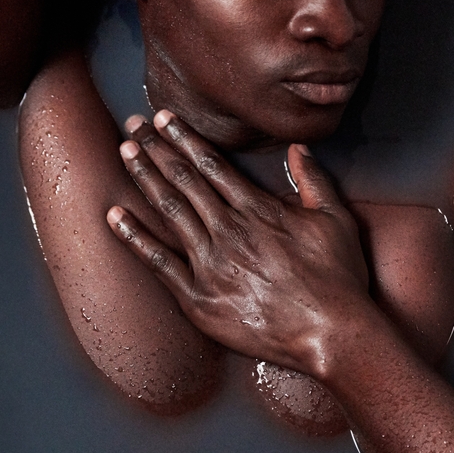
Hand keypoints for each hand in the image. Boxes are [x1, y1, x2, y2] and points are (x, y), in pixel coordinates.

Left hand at [106, 111, 369, 376]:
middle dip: (157, 148)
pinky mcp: (198, 299)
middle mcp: (229, 230)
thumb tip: (297, 149)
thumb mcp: (337, 220)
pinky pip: (158, 263)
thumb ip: (313, 180)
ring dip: (144, 177)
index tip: (164, 118)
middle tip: (134, 125)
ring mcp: (210, 264)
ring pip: (169, 210)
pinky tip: (115, 215)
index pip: (212, 164)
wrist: (331, 334)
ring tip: (124, 152)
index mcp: (258, 209)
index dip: (184, 138)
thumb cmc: (338, 279)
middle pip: (185, 180)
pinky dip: (135, 237)